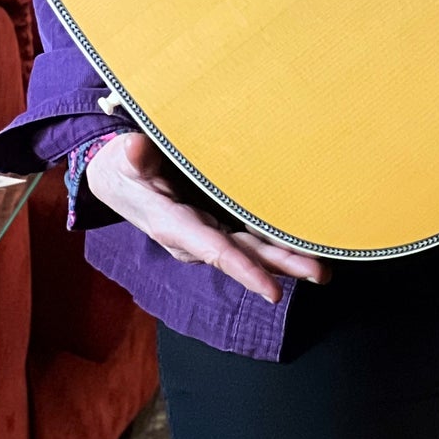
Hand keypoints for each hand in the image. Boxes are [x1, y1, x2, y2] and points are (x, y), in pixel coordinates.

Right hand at [85, 132, 329, 304]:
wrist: (115, 179)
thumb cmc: (120, 167)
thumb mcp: (121, 160)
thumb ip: (132, 157)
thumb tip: (135, 149)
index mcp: (173, 225)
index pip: (214, 250)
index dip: (244, 269)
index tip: (272, 289)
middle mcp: (194, 236)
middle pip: (243, 255)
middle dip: (280, 265)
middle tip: (321, 273)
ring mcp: (207, 230)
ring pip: (251, 248)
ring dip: (285, 258)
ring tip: (323, 267)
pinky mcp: (215, 221)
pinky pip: (249, 235)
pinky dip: (275, 242)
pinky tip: (302, 245)